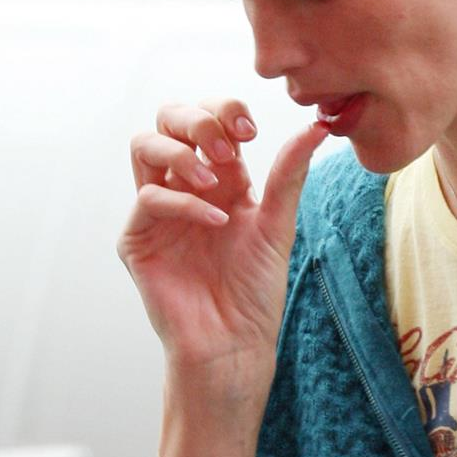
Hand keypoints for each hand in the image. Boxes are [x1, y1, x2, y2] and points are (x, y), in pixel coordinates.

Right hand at [119, 101, 326, 377]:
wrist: (234, 343)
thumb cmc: (255, 293)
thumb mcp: (278, 225)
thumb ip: (289, 174)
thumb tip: (318, 127)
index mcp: (220, 179)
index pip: (208, 120)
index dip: (224, 112)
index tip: (250, 132)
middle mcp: (185, 188)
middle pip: (168, 120)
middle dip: (197, 119)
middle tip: (228, 147)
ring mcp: (157, 212)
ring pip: (144, 146)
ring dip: (180, 152)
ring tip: (215, 181)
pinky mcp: (138, 239)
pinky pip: (148, 198)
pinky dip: (183, 201)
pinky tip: (216, 221)